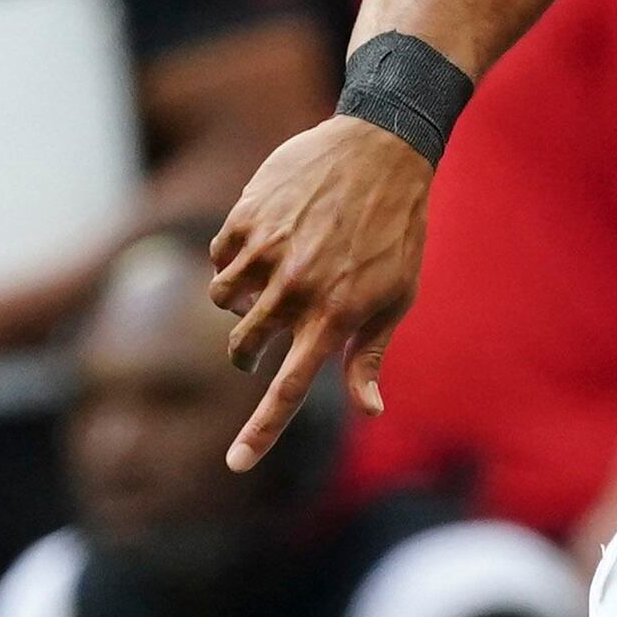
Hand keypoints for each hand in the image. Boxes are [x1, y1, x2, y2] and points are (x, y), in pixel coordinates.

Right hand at [209, 117, 432, 470]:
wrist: (381, 150)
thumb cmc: (397, 232)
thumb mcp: (396, 297)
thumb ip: (369, 356)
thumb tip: (369, 411)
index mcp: (335, 317)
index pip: (289, 390)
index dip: (261, 431)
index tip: (234, 465)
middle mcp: (296, 290)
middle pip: (244, 347)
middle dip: (246, 352)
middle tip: (260, 340)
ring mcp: (267, 252)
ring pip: (223, 302)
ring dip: (239, 301)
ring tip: (270, 278)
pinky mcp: (246, 218)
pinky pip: (219, 258)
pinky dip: (233, 259)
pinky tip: (263, 242)